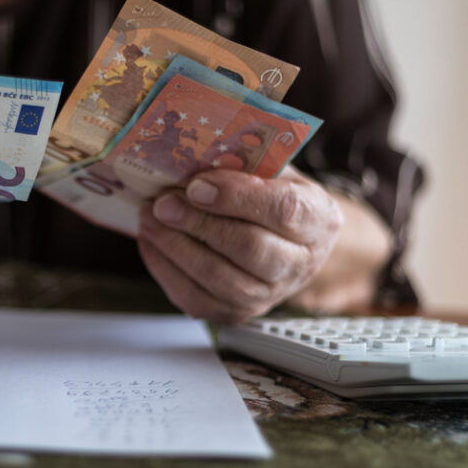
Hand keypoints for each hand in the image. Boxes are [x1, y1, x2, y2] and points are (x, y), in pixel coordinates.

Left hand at [137, 167, 342, 323]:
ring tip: (149, 219)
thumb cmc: (272, 193)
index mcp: (318, 219)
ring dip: (177, 248)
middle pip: (250, 249)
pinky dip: (167, 270)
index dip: (236, 197)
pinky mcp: (237, 312)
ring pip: (221, 280)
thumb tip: (191, 155)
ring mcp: (270, 294)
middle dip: (199, 224)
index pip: (283, 210)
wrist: (283, 239)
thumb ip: (242, 162)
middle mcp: (301, 263)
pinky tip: (152, 242)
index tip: (196, 185)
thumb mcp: (271, 168)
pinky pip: (197, 299)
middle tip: (162, 203)